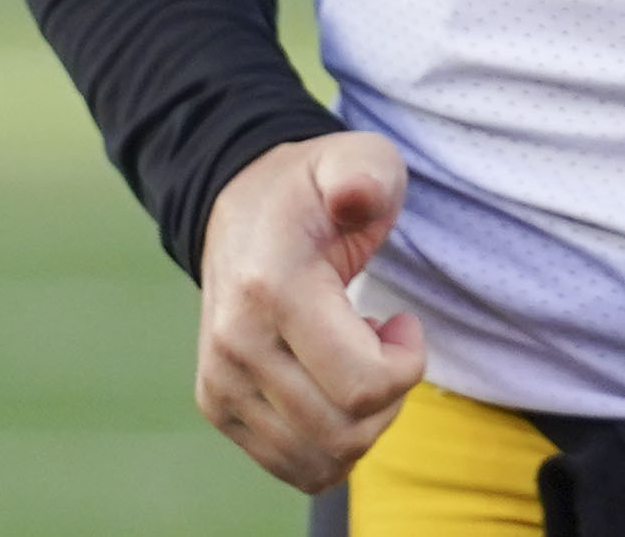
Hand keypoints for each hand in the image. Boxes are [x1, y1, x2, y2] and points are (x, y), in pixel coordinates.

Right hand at [195, 132, 426, 490]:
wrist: (240, 207)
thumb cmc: (314, 189)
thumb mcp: (356, 159)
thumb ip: (366, 173)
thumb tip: (357, 197)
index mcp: (272, 290)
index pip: (363, 385)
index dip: (406, 363)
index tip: (400, 321)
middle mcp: (235, 346)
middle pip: (346, 431)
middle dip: (389, 397)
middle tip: (381, 344)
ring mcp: (220, 383)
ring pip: (321, 459)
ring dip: (361, 423)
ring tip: (354, 362)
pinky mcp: (218, 406)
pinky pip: (294, 466)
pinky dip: (330, 443)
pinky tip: (330, 389)